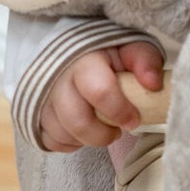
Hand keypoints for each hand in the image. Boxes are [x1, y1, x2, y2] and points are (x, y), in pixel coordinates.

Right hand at [38, 40, 164, 150]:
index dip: (120, 111)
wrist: (75, 51)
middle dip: (103, 134)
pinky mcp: (35, 114)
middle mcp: (56, 79)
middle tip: (118, 129)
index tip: (134, 119)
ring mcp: (42, 98)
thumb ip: (144, 60)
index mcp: (83, 59)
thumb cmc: (108, 52)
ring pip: (62, 134)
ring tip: (101, 127)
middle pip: (77, 121)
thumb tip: (153, 83)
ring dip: (87, 139)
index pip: (99, 91)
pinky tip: (83, 130)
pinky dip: (69, 143)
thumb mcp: (130, 48)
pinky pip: (50, 141)